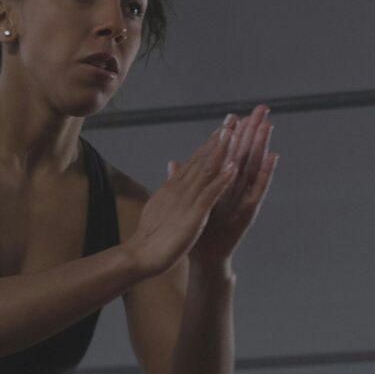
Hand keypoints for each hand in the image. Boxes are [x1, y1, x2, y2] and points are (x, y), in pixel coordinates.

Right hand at [127, 116, 241, 279]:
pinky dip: (221, 181)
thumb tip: (172, 167)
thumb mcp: (160, 204)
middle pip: (202, 158)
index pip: (195, 160)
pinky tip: (233, 169)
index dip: (210, 143)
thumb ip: (169, 185)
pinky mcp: (193, 215)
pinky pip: (209, 195)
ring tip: (234, 132)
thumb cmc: (150, 234)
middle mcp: (181, 188)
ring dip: (221, 151)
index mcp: (175, 186)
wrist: (140, 254)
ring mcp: (187, 200)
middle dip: (218, 138)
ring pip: (206, 170)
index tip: (223, 127)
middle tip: (233, 119)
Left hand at [188, 106, 274, 269]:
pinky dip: (266, 173)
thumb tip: (174, 162)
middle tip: (262, 108)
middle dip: (253, 131)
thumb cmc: (197, 230)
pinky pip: (258, 189)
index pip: (228, 153)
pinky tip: (273, 156)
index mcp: (221, 184)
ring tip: (268, 124)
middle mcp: (235, 188)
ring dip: (261, 145)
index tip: (237, 112)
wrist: (204, 257)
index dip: (233, 133)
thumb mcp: (189, 201)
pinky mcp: (248, 211)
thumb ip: (185, 180)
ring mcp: (243, 198)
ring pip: (253, 166)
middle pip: (245, 154)